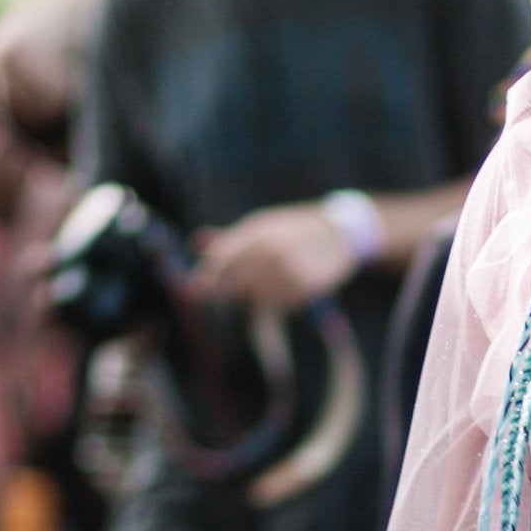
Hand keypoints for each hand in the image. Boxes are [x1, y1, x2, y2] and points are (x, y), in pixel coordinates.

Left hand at [193, 202, 368, 308]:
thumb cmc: (293, 230)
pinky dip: (282, 300)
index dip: (205, 276)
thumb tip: (194, 243)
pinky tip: (294, 283)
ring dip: (261, 295)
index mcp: (257, 231)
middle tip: (251, 282)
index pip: (222, 258)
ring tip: (278, 277)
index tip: (189, 291)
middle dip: (235, 289)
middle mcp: (270, 250)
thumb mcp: (262, 226)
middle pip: (237, 284)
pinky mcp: (304, 287)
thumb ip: (228, 239)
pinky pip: (281, 305)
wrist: (341, 233)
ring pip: (258, 298)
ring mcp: (287, 270)